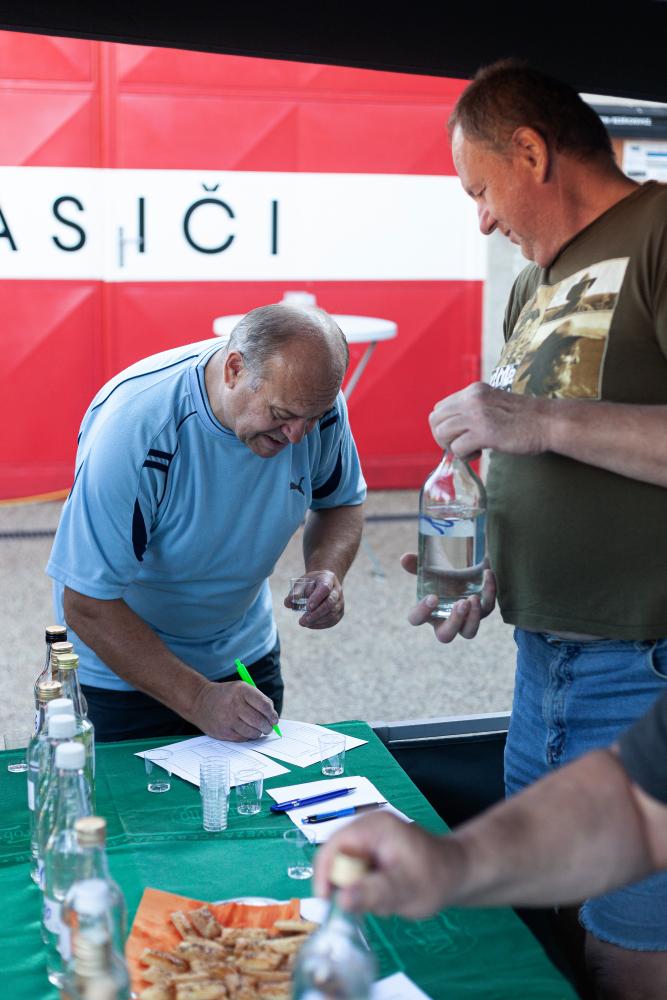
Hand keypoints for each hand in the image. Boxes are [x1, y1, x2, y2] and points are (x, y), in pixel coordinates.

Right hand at [191, 680, 278, 741]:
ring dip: (258, 733)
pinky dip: (247, 736)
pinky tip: (245, 731)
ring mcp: (228, 719)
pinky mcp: (223, 731)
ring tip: (258, 730)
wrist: (200, 701)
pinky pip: (242, 738)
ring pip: (252, 732)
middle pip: (259, 720)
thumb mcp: (241, 689)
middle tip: (268, 728)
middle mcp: (234, 704)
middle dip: (267, 726)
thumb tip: (273, 717)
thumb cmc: (226, 696)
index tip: (274, 719)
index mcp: (241, 690)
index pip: (264, 705)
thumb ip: (258, 700)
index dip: (272, 714)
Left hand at [283, 570, 343, 628]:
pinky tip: (310, 625)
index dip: (317, 598)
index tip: (307, 607)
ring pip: (332, 613)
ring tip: (304, 623)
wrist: (323, 583)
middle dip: (316, 613)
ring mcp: (340, 601)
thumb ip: (295, 592)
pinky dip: (321, 625)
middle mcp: (337, 590)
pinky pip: (333, 621)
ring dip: (317, 621)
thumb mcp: (301, 583)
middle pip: (330, 602)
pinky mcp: (340, 612)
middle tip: (302, 620)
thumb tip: (288, 603)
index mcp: (328, 578)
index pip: (325, 588)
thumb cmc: (310, 583)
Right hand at [314, 812, 458, 917]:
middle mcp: (367, 825)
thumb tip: (340, 899)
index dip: (323, 875)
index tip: (327, 903)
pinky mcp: (372, 847)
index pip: (332, 847)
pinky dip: (365, 885)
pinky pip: (355, 868)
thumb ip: (373, 893)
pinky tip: (386, 892)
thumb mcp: (405, 889)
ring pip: (345, 866)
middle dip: (348, 885)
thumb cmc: (435, 878)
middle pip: (336, 856)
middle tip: (370, 904)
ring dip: (358, 887)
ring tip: (385, 898)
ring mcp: (369, 835)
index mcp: (373, 827)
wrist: (456, 871)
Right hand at [401, 553, 495, 641]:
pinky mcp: (481, 611)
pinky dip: (489, 594)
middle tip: (461, 603)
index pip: (416, 619)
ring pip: (469, 632)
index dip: (422, 612)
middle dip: (454, 621)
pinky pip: (487, 608)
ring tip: (474, 598)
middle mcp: (444, 621)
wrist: (460, 568)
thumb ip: (415, 563)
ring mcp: (464, 619)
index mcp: (426, 611)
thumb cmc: (439, 572)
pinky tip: (488, 575)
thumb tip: (405, 559)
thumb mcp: (427, 566)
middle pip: (446, 635)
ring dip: (472, 617)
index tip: (432, 597)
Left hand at [429, 382, 546, 458]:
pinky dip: (464, 456)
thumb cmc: (525, 418)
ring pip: (442, 432)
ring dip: (452, 446)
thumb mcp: (494, 404)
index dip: (445, 425)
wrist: (549, 422)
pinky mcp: (484, 432)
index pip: (441, 407)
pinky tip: (479, 454)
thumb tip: (455, 429)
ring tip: (471, 450)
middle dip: (442, 437)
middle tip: (459, 445)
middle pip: (435, 419)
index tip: (460, 435)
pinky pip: (457, 447)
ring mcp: (477, 414)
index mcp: (474, 391)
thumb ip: (475, 410)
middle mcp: (472, 399)